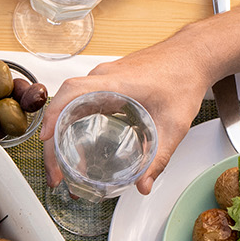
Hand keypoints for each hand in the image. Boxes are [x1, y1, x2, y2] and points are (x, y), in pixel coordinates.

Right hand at [39, 43, 214, 194]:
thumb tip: (144, 185)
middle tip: (57, 171)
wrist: (193, 55)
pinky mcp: (105, 82)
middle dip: (52, 139)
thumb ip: (159, 157)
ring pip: (68, 102)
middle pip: (63, 103)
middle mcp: (103, 77)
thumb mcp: (174, 125)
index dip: (54, 115)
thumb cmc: (183, 79)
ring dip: (59, 131)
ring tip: (62, 163)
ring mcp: (102, 77)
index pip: (72, 93)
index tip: (46, 139)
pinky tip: (76, 142)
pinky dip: (70, 121)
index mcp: (116, 83)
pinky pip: (78, 100)